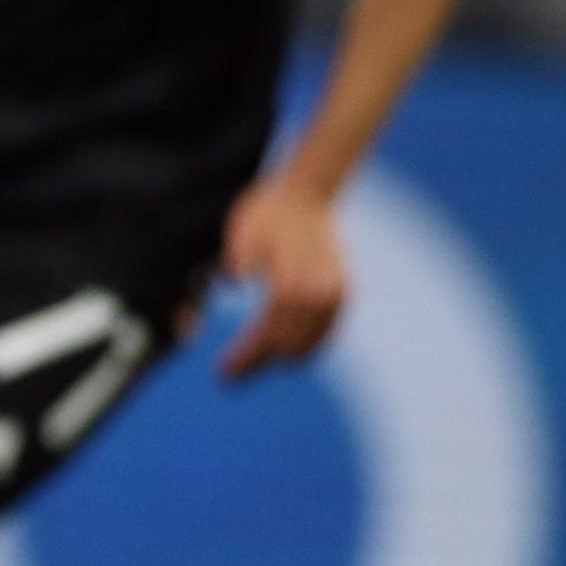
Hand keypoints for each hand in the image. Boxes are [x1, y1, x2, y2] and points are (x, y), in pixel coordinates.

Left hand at [217, 173, 347, 379]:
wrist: (308, 192)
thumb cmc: (266, 213)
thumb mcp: (238, 238)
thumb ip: (232, 270)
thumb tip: (221, 301)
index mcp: (289, 285)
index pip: (266, 338)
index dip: (245, 359)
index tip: (224, 373)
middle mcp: (318, 295)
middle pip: (287, 348)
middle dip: (258, 363)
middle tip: (231, 373)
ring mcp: (336, 294)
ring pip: (310, 345)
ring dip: (282, 358)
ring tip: (254, 362)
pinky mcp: (344, 290)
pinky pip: (326, 331)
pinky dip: (306, 345)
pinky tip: (285, 349)